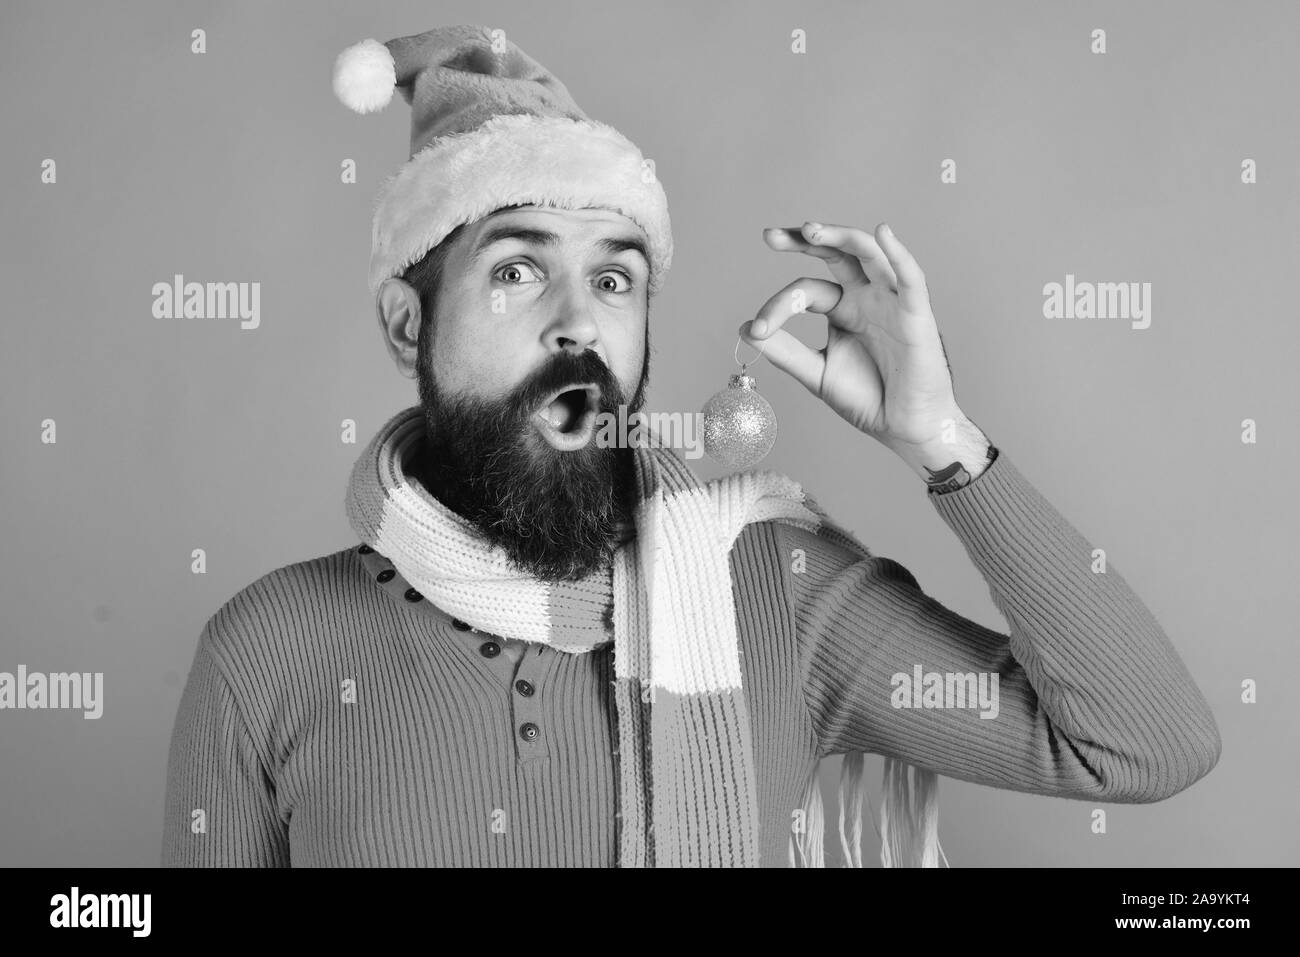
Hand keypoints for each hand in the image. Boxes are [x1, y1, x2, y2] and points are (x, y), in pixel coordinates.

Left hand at [741, 221, 988, 482]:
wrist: (904, 428)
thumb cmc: (868, 398)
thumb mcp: (817, 373)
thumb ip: (786, 352)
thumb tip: (744, 330)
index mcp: (842, 308)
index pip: (806, 290)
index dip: (778, 306)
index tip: (755, 329)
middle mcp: (866, 297)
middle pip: (836, 254)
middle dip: (806, 241)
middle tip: (770, 236)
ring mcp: (891, 301)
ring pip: (868, 254)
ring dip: (840, 237)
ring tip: (810, 230)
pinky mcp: (916, 315)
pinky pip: (911, 278)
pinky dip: (899, 254)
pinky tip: (883, 233)